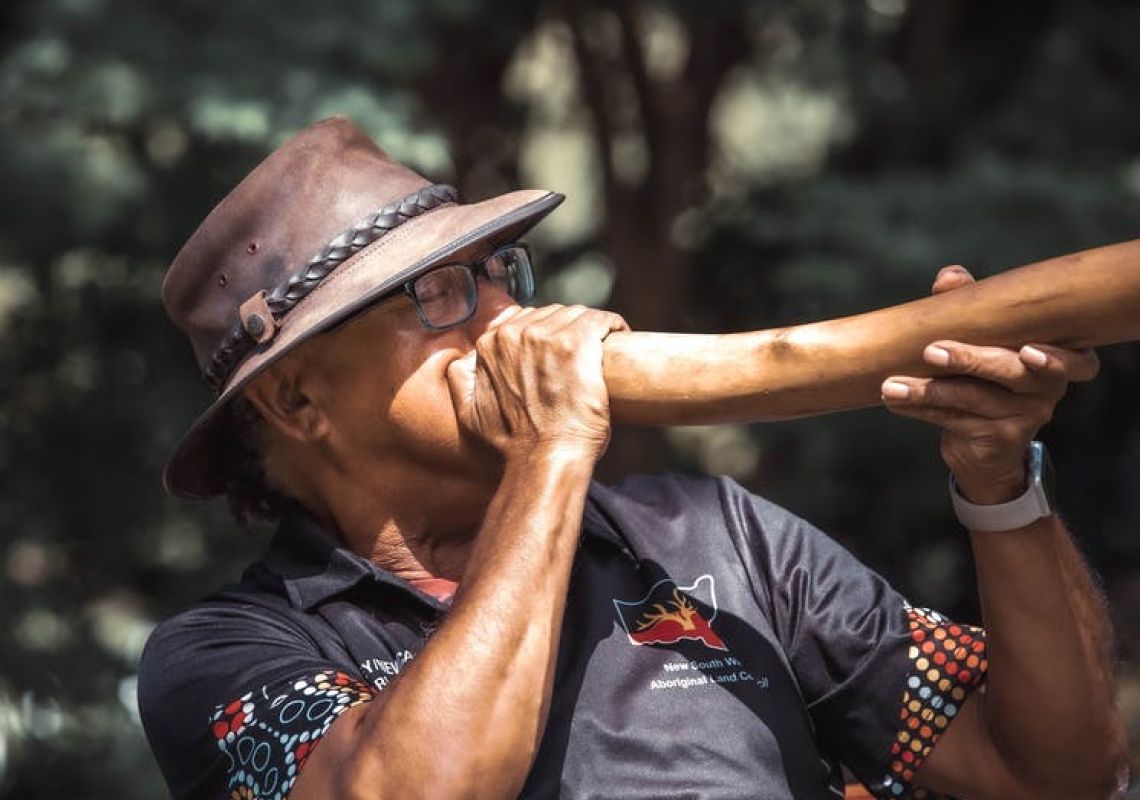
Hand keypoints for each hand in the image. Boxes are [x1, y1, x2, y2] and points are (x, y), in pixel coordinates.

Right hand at [447, 304, 628, 462]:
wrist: (544, 459)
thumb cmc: (514, 443)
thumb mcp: (470, 412)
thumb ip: (460, 380)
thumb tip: (463, 361)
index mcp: (492, 344)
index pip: (526, 319)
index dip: (546, 332)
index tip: (559, 349)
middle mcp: (517, 334)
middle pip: (553, 314)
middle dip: (568, 329)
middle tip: (584, 351)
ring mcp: (548, 337)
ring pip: (577, 315)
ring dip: (591, 328)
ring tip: (603, 346)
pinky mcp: (579, 344)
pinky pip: (600, 320)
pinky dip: (611, 326)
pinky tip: (618, 335)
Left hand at [881, 265, 1099, 503]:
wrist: (981, 445)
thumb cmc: (984, 375)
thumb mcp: (982, 337)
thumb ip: (972, 304)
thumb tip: (950, 277)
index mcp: (1056, 360)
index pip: (1078, 362)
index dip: (1058, 359)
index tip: (1027, 351)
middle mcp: (1047, 390)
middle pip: (1013, 373)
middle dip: (971, 359)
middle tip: (931, 351)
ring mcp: (1026, 418)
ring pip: (975, 399)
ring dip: (928, 390)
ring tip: (891, 386)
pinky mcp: (998, 440)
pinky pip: (955, 420)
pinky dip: (921, 408)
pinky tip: (894, 401)